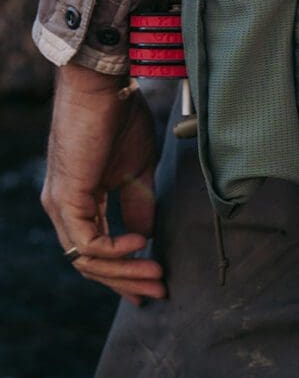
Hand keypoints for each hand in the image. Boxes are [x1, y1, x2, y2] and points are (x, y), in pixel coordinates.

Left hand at [41, 63, 166, 304]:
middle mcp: (64, 209)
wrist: (104, 86)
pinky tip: (140, 243)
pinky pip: (86, 241)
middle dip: (126, 281)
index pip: (96, 249)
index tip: (153, 283)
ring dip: (124, 271)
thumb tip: (149, 234)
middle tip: (158, 292)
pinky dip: (114, 249)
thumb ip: (139, 203)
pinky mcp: (66, 197)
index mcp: (79, 201)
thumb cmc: (121, 117)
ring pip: (86, 259)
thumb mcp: (137, 168)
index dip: (124, 271)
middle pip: (90, 263)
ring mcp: (61, 205)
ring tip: (156, 273)